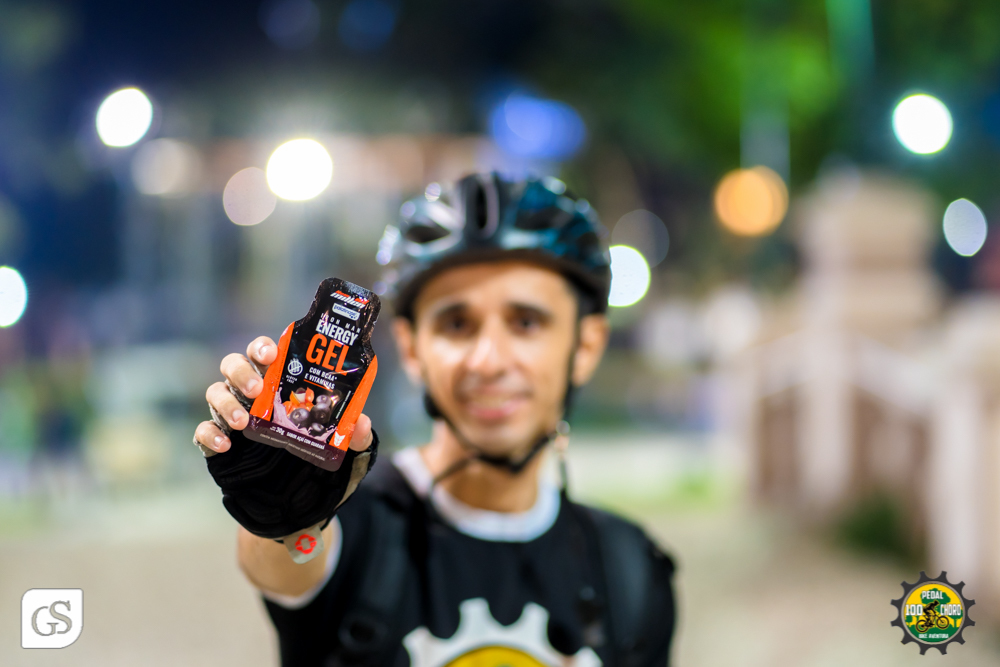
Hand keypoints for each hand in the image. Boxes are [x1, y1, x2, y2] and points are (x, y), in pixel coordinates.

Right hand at [192, 335, 372, 454]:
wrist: (302, 502)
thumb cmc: (321, 460)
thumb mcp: (347, 449)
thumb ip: (357, 435)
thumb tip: (361, 423)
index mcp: (280, 383)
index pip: (266, 353)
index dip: (263, 347)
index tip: (271, 354)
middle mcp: (252, 394)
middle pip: (234, 366)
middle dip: (241, 371)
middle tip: (257, 389)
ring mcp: (233, 417)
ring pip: (215, 393)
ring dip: (225, 402)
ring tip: (243, 422)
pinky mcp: (219, 445)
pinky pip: (202, 433)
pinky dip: (209, 435)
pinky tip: (225, 444)